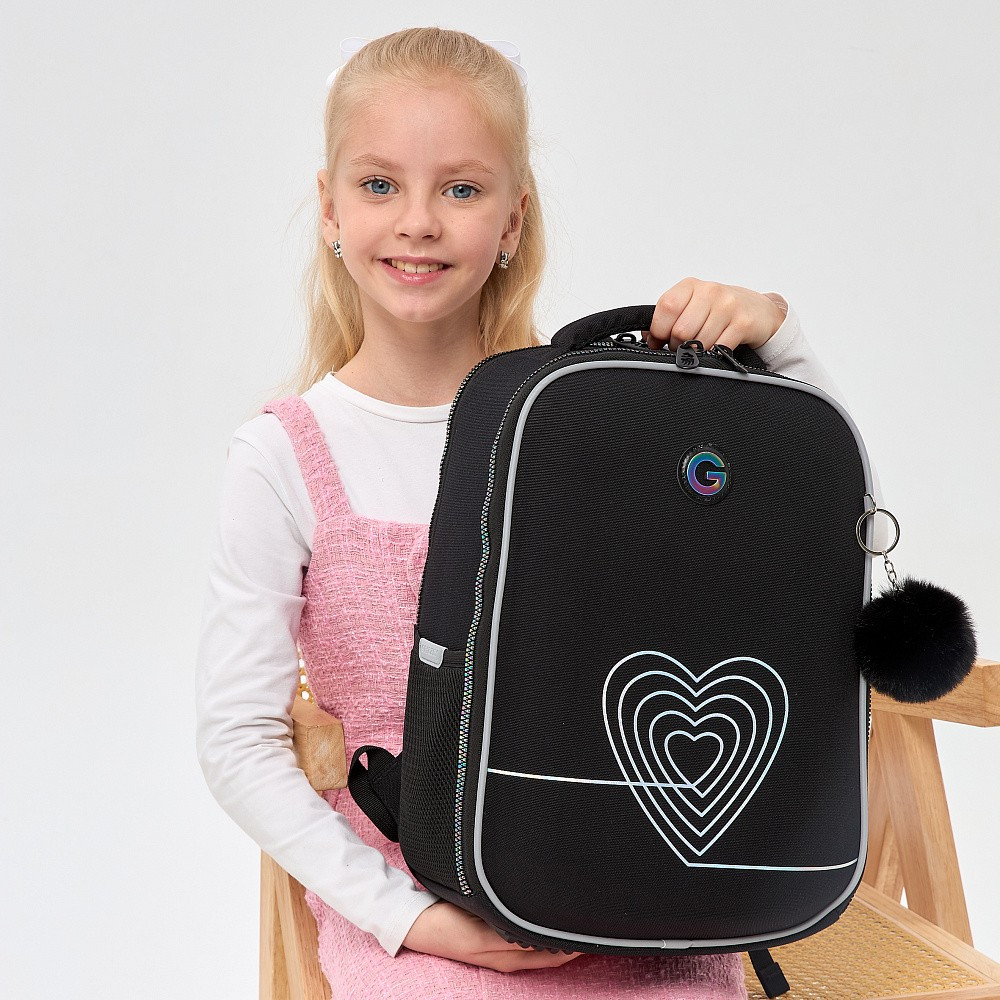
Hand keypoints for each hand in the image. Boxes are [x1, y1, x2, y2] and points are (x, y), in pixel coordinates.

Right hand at [401, 899, 585, 971]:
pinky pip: (528, 944)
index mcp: (510, 955)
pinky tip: (548, 920)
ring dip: (561, 937)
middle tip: (594, 919)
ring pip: (544, 949)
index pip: (557, 954)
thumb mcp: (480, 927)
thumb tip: (538, 937)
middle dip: (574, 940)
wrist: (419, 924)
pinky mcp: (494, 943)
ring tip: (577, 918)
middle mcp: (510, 956)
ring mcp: (503, 951)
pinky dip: (544, 936)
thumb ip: (511, 933)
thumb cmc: (447, 922)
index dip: (578, 945)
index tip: (595, 927)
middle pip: (555, 954)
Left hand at [642, 277, 787, 352]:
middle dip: (678, 345)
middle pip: (681, 330)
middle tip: (684, 346)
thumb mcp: (693, 306)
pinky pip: (718, 348)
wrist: (759, 311)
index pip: (666, 307)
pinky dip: (713, 355)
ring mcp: (728, 306)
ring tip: (702, 346)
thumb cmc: (721, 310)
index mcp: (691, 286)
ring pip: (698, 342)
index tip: (660, 340)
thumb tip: (648, 336)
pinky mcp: (743, 323)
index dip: (659, 331)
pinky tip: (716, 348)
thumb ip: (669, 318)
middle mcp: (710, 291)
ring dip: (696, 352)